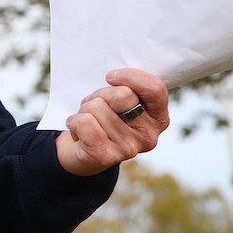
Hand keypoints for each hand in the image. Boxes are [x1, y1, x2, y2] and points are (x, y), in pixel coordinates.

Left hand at [54, 68, 169, 176]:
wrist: (78, 152)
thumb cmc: (100, 118)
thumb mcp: (117, 99)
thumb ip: (126, 87)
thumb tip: (115, 75)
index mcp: (158, 119)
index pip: (154, 89)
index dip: (130, 76)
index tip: (111, 77)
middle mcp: (148, 136)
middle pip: (122, 95)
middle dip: (101, 94)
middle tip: (95, 107)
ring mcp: (128, 148)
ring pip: (97, 107)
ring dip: (84, 110)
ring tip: (87, 122)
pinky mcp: (105, 156)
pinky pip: (85, 122)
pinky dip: (74, 120)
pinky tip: (77, 131)